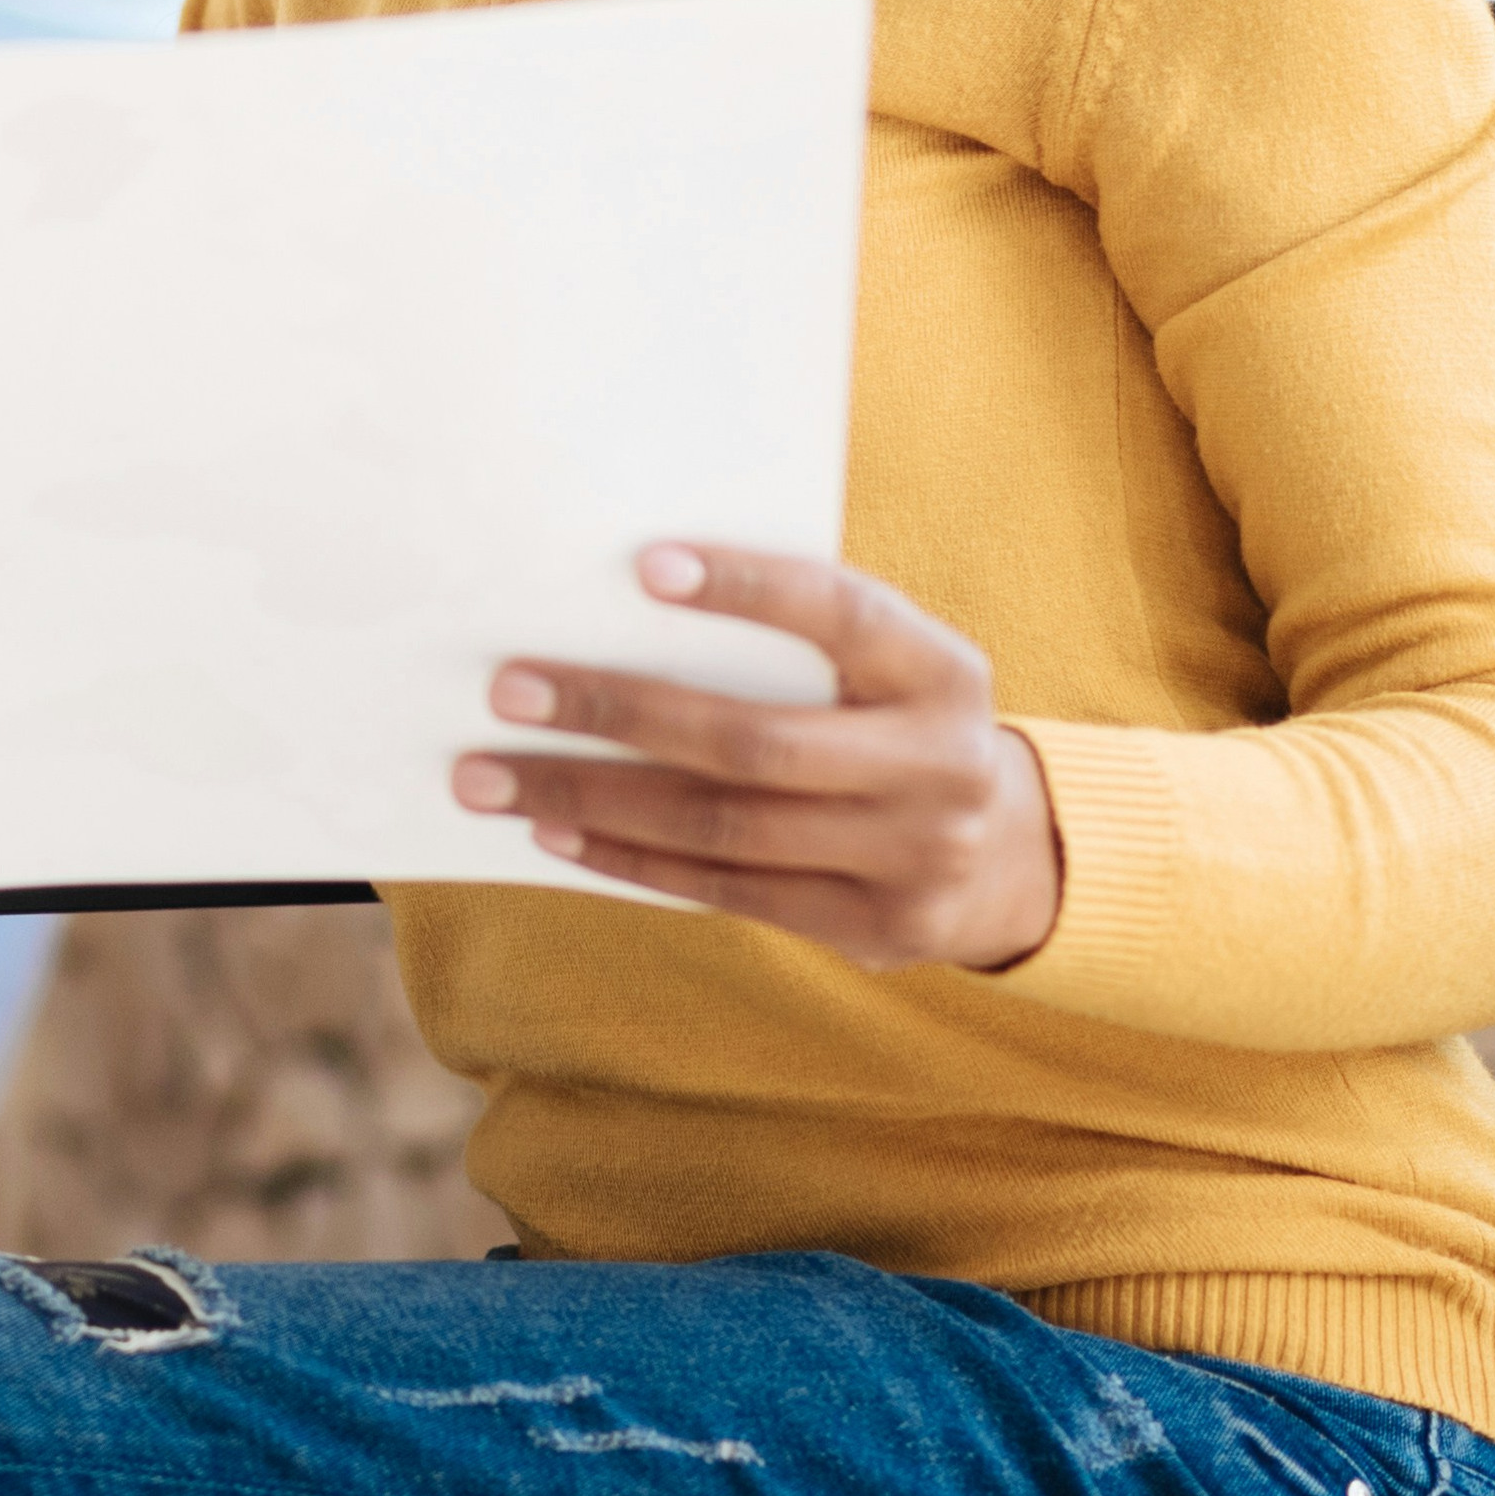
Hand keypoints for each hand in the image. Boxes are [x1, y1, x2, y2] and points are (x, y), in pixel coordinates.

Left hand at [453, 541, 1063, 972]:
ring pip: (721, 828)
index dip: (748, 588)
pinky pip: (724, 891)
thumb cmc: (891, 722)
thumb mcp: (883, 669)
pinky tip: (555, 832)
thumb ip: (795, 640)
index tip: (643, 566)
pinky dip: (628, 861)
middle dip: (619, 713)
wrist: (1002, 855)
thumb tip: (616, 602)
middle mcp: (940, 765)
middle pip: (754, 741)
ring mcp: (912, 858)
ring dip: (592, 800)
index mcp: (943, 671)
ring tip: (491, 776)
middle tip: (510, 690)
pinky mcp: (872, 929)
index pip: (842, 613)